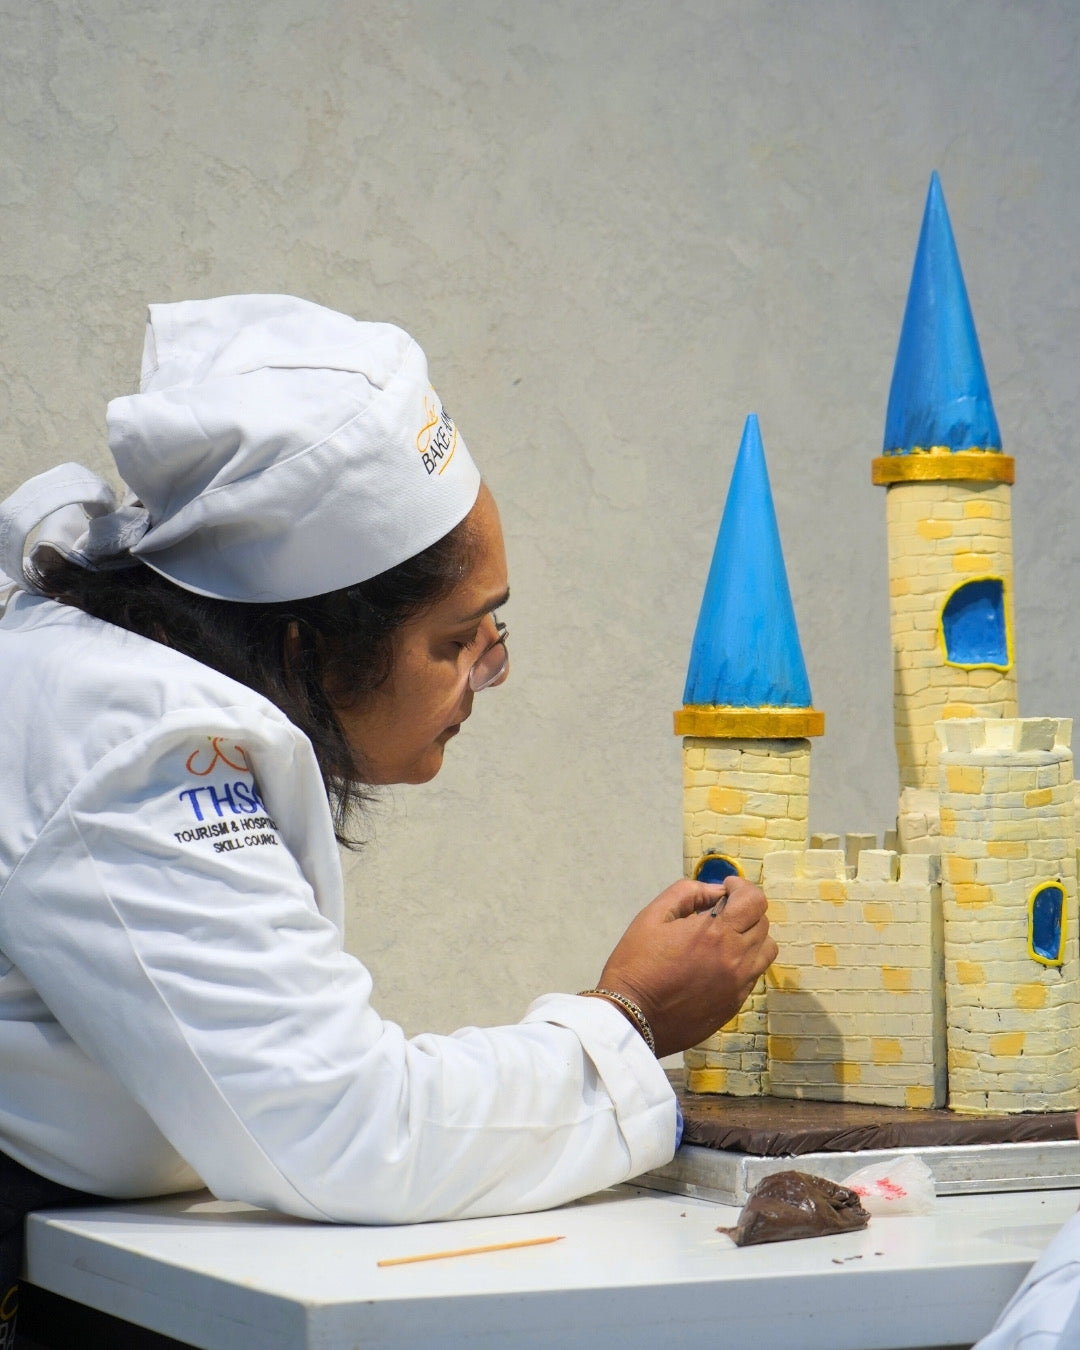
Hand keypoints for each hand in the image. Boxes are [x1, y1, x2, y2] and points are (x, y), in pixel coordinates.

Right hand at [595, 876, 775, 1058]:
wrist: (632, 1016)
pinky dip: (744, 962)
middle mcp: (736, 959)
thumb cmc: (637, 963)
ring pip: (766, 951)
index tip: (726, 889)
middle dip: (744, 910)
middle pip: (763, 923)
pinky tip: (718, 963)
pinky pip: (754, 974)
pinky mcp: (735, 1004)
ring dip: (751, 937)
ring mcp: (738, 985)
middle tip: (721, 912)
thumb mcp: (653, 916)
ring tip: (726, 938)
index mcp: (716, 933)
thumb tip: (716, 892)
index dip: (742, 887)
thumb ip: (687, 893)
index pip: (755, 901)